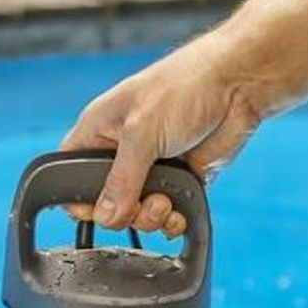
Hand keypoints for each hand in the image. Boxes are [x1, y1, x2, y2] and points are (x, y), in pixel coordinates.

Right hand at [60, 29, 263, 236]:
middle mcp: (122, 152)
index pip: (70, 175)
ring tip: (167, 201)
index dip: (79, 200)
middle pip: (107, 205)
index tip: (98, 210)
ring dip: (152, 218)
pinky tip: (179, 212)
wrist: (236, 85)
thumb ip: (122, 179)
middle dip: (126, 212)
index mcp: (99, 131)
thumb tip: (106, 216)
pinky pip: (168, 215)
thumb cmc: (184, 86)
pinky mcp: (179, 180)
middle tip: (145, 200)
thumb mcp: (142, 132)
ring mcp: (151, 168)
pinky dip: (173, 221)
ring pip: (138, 214)